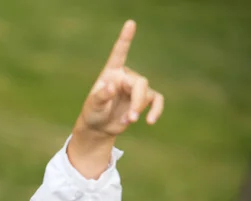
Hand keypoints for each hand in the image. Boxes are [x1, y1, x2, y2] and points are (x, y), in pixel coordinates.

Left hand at [78, 20, 164, 135]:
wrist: (99, 127)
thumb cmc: (93, 112)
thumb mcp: (93, 106)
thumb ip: (101, 95)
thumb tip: (112, 86)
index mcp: (111, 73)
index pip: (119, 53)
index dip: (125, 39)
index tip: (130, 23)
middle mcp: (125, 77)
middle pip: (140, 83)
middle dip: (137, 102)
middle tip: (131, 119)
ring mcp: (136, 88)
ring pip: (147, 94)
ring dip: (139, 109)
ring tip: (129, 121)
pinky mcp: (143, 100)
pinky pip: (157, 101)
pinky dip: (156, 110)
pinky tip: (150, 121)